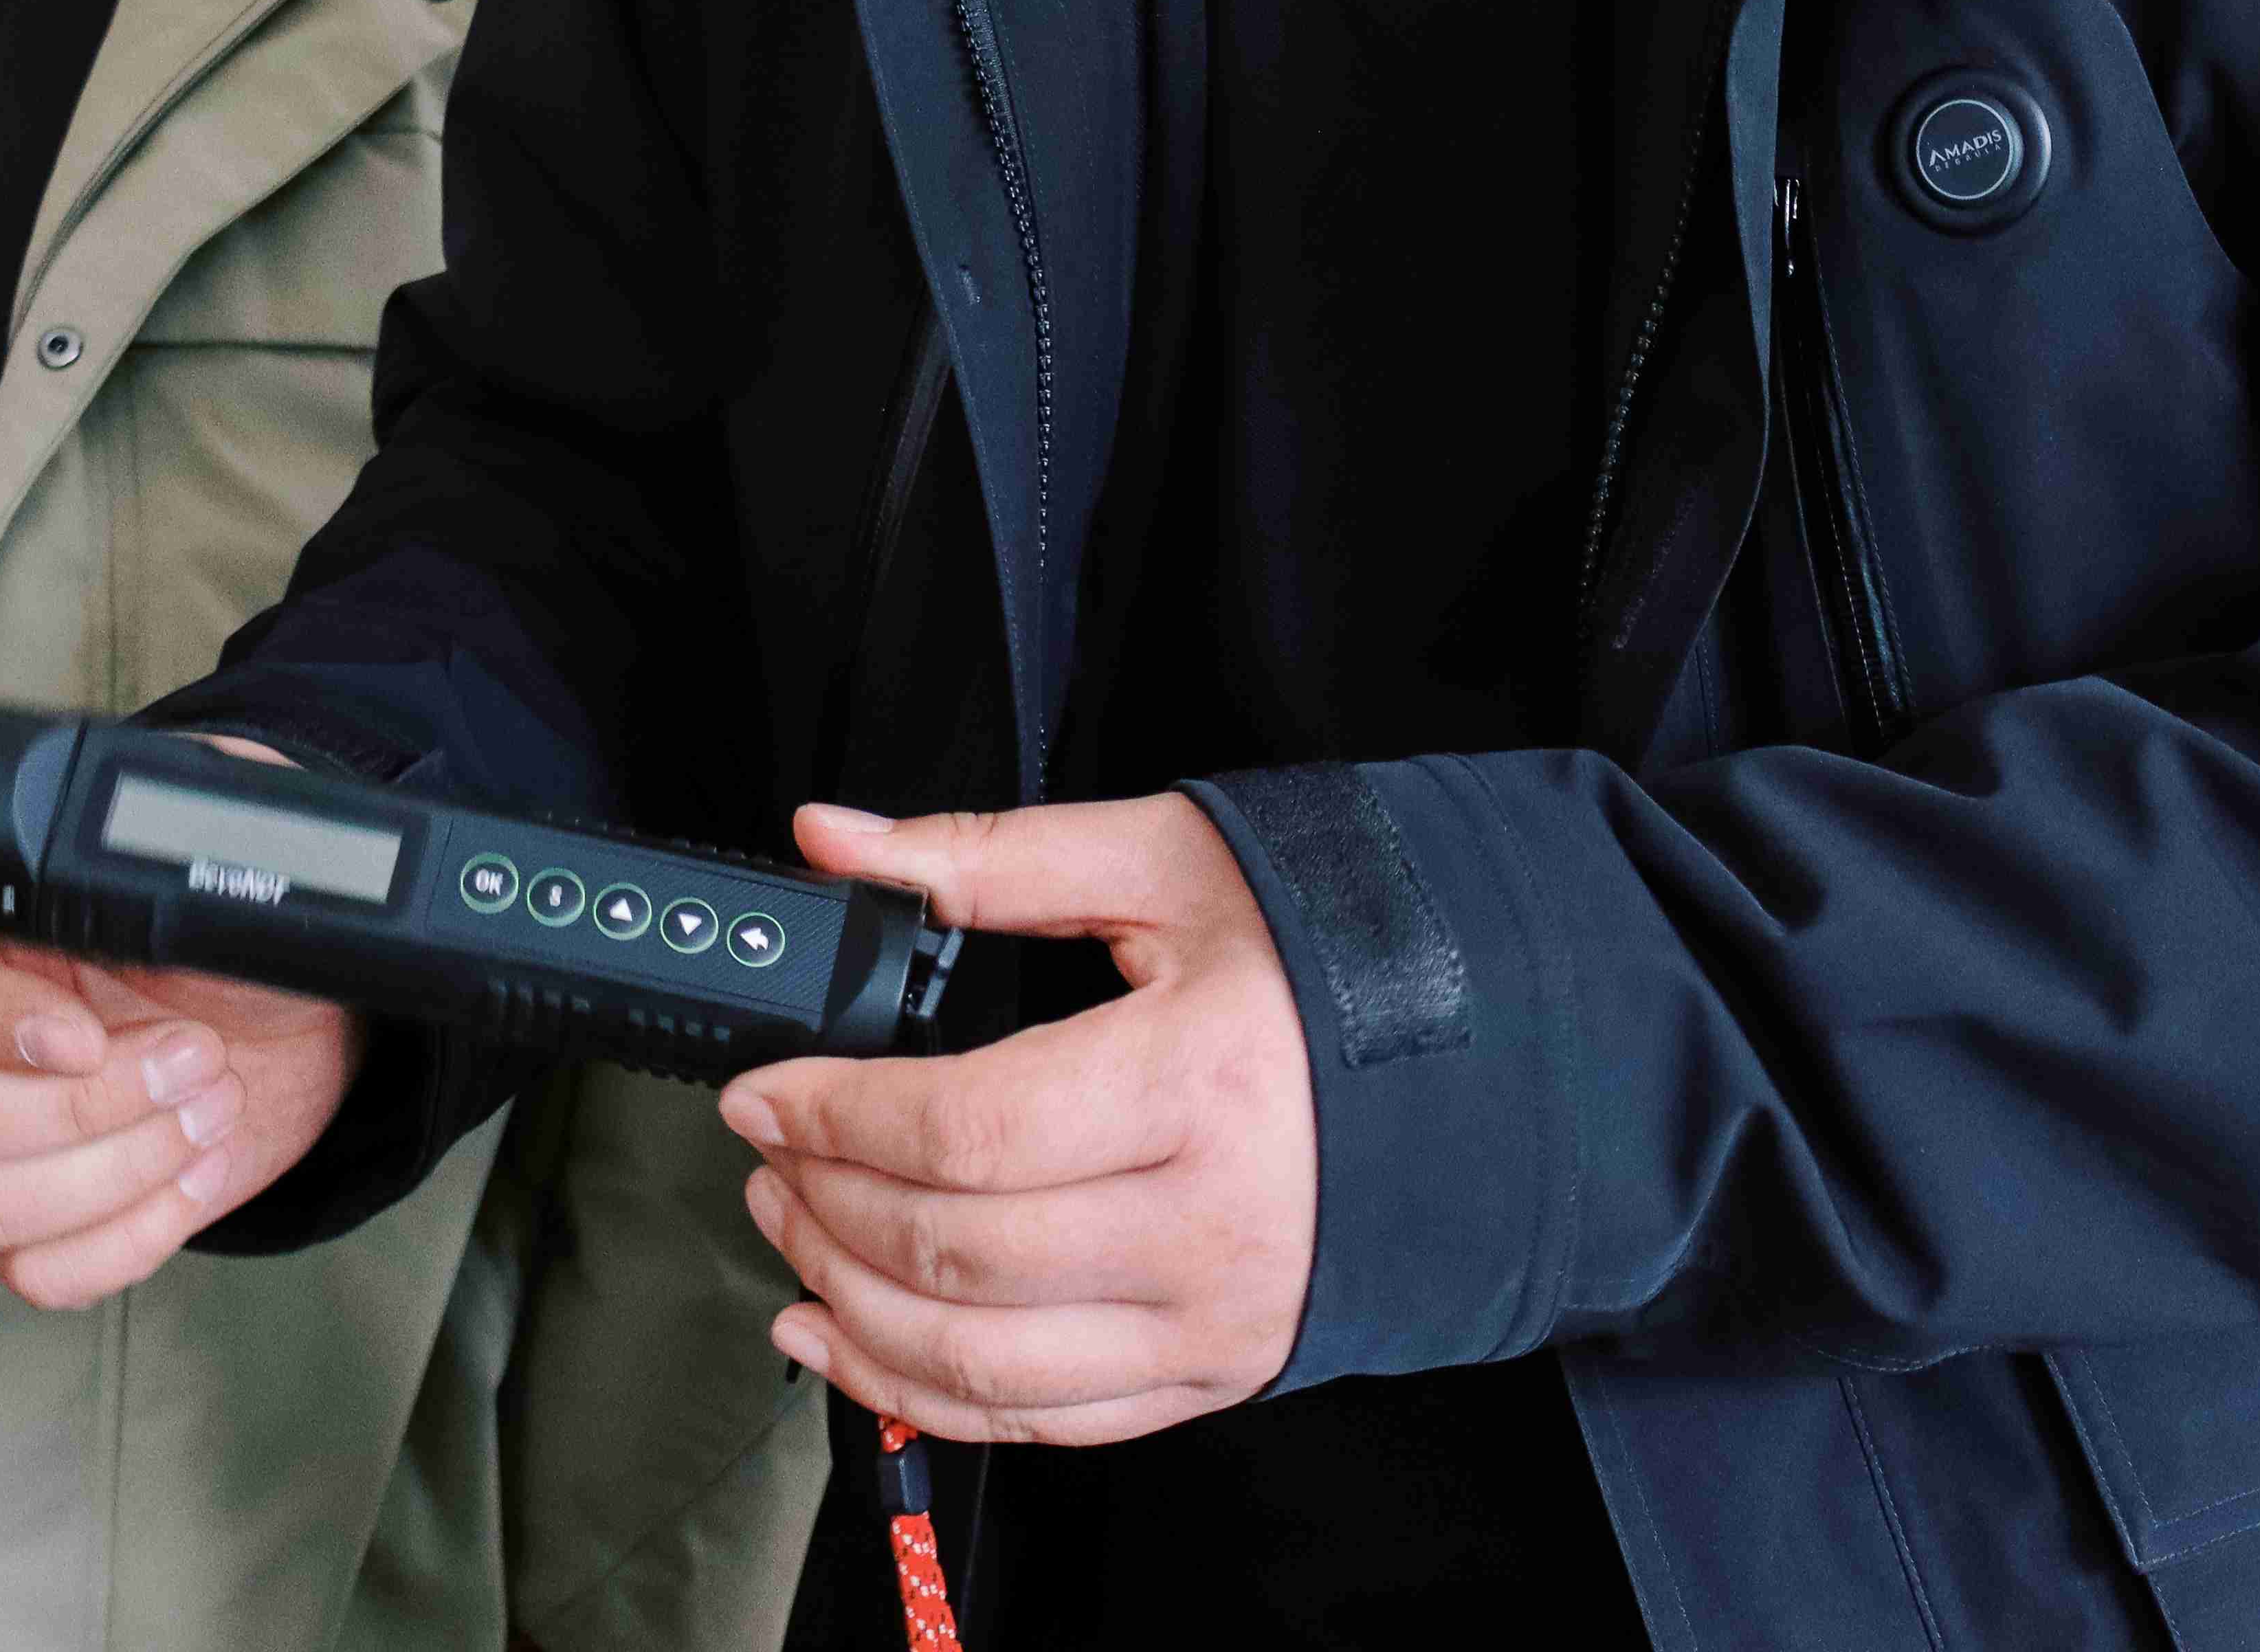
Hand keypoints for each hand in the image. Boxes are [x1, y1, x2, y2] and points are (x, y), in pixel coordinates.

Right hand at [0, 744, 362, 1308]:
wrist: (295, 1013)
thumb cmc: (234, 929)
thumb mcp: (205, 867)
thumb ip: (152, 863)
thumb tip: (138, 872)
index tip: (84, 1034)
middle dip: (74, 1103)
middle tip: (191, 1058)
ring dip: (111, 1172)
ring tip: (208, 1108)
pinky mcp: (36, 1219)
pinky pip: (34, 1270)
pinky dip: (129, 1236)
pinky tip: (194, 1172)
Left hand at [720, 793, 1314, 1445]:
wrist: (1493, 1062)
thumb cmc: (1341, 957)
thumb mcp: (1171, 864)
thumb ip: (993, 855)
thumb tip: (839, 841)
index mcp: (1201, 1080)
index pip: (965, 1132)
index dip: (835, 1118)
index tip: (766, 1091)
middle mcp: (1209, 1221)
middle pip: (955, 1253)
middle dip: (825, 1203)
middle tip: (769, 1151)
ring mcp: (1214, 1316)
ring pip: (977, 1359)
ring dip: (850, 1303)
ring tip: (794, 1229)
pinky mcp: (1214, 1372)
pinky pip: (1038, 1418)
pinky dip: (917, 1393)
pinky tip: (847, 1337)